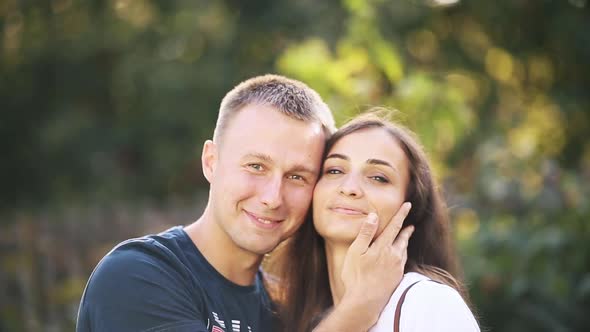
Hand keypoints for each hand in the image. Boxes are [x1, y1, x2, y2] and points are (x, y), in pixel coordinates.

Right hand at [339, 202, 413, 326]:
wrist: (365, 302)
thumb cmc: (356, 276)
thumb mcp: (356, 251)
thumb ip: (366, 233)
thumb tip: (373, 216)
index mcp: (383, 247)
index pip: (394, 226)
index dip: (401, 214)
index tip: (408, 205)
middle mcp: (394, 256)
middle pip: (403, 239)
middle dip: (406, 230)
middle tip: (410, 225)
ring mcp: (397, 268)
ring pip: (404, 250)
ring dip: (405, 243)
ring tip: (405, 239)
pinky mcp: (397, 278)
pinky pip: (403, 261)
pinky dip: (403, 255)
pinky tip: (400, 257)